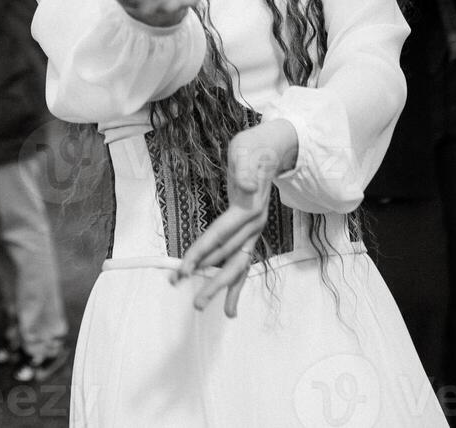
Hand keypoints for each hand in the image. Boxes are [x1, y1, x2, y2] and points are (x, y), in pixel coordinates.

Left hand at [170, 119, 297, 317]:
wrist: (270, 150)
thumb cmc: (253, 149)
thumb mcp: (246, 151)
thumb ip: (246, 169)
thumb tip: (247, 185)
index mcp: (249, 208)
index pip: (221, 235)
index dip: (202, 253)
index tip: (184, 270)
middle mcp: (254, 224)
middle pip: (230, 257)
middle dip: (212, 281)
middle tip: (195, 302)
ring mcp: (254, 230)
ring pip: (238, 264)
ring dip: (222, 286)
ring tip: (204, 306)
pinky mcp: (250, 232)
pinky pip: (242, 260)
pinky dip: (234, 282)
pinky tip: (229, 303)